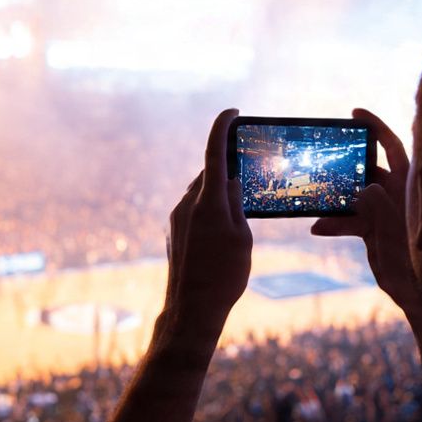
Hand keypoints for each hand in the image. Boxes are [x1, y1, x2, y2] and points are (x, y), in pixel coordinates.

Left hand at [162, 109, 252, 341]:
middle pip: (209, 173)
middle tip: (249, 173)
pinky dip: (208, 210)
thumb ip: (237, 204)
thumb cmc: (225, 275)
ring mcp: (177, 217)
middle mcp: (187, 203)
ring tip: (238, 214)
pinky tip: (221, 231)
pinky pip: (192, 209)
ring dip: (218, 194)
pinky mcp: (173, 231)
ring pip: (200, 193)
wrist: (192, 308)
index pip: (214, 151)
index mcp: (208, 201)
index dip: (222, 126)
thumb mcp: (243, 237)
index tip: (232, 113)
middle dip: (227, 170)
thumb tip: (233, 180)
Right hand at [312, 108, 421, 406]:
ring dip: (332, 200)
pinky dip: (334, 223)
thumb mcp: (402, 238)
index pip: (393, 147)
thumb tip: (367, 186)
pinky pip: (350, 219)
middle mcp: (398, 195)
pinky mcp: (376, 230)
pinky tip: (317, 229)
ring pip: (353, 197)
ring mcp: (386, 212)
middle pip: (366, 168)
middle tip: (318, 159)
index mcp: (410, 188)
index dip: (375, 127)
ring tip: (310, 201)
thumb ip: (384, 211)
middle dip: (342, 165)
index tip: (354, 113)